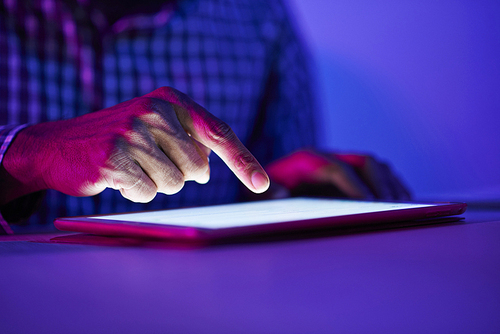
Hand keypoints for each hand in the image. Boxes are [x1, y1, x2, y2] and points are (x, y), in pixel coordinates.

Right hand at [0, 87, 269, 204]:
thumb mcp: (157, 124)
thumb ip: (193, 139)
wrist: (58, 144)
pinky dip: (135, 192)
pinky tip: (116, 176)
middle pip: (198, 168)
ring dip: (156, 183)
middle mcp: (154, 111)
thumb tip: (224, 168)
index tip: (262, 184)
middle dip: (180, 174)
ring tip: (131, 166)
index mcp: (170, 99)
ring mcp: (132, 133)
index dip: (243, 160)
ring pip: (175, 184)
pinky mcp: (114, 159)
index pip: (218, 132)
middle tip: (151, 161)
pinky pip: (147, 193)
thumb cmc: (119, 138)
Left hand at [266, 150, 410, 199]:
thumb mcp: (258, 191)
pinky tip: (399, 200)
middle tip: (393, 207)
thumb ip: (266, 191)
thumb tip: (279, 194)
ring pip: (374, 165)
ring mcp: (339, 161)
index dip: (355, 186)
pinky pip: (375, 172)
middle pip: (364, 162)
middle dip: (381, 184)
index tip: (369, 205)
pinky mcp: (347, 171)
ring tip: (403, 205)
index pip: (338, 168)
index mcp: (307, 159)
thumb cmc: (263, 190)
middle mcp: (327, 156)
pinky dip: (389, 184)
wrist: (265, 183)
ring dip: (390, 184)